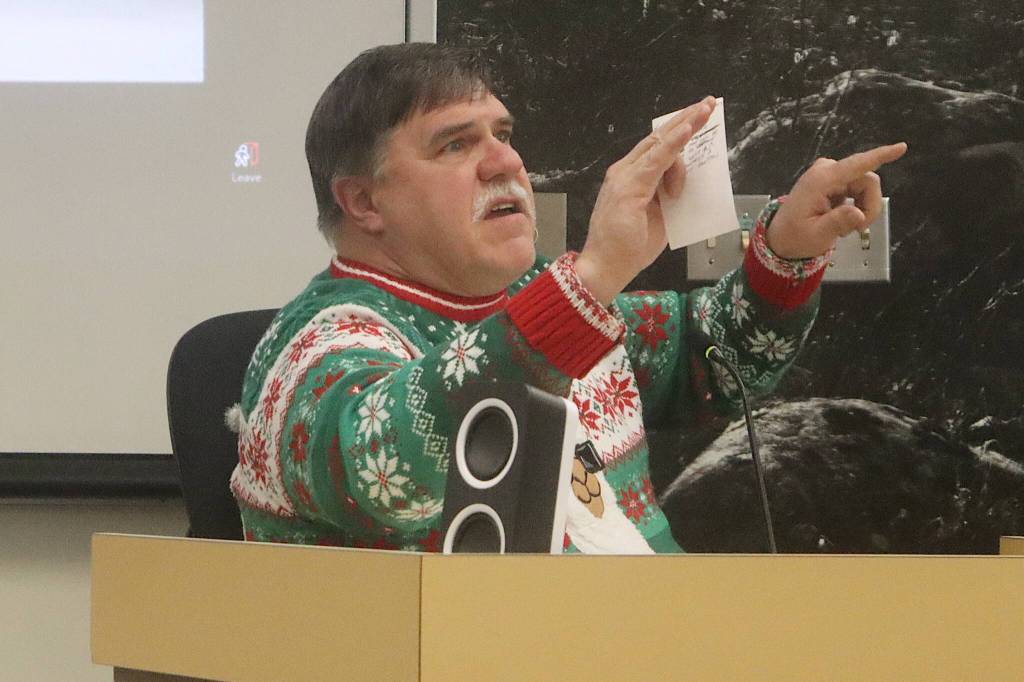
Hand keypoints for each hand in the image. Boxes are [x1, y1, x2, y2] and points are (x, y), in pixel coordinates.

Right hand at [576, 96, 715, 304]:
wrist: (605, 267)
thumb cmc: (629, 248)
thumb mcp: (660, 216)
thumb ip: (669, 195)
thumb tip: (685, 181)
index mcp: (631, 179)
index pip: (657, 148)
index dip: (678, 130)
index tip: (699, 116)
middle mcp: (624, 172)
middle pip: (658, 138)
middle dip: (685, 118)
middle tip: (708, 103)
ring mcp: (624, 177)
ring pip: (660, 144)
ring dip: (686, 126)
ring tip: (706, 113)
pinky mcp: (629, 185)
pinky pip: (657, 159)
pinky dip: (674, 142)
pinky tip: (689, 130)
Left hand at [767, 143, 907, 258]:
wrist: (782, 238)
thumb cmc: (794, 237)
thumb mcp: (816, 235)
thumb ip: (837, 223)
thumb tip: (858, 214)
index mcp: (820, 181)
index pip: (855, 165)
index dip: (880, 155)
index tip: (901, 147)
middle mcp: (826, 172)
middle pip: (868, 181)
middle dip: (869, 206)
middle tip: (857, 230)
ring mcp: (830, 176)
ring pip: (867, 187)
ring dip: (864, 209)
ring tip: (846, 228)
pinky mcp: (834, 182)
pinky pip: (859, 190)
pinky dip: (857, 207)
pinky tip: (843, 219)